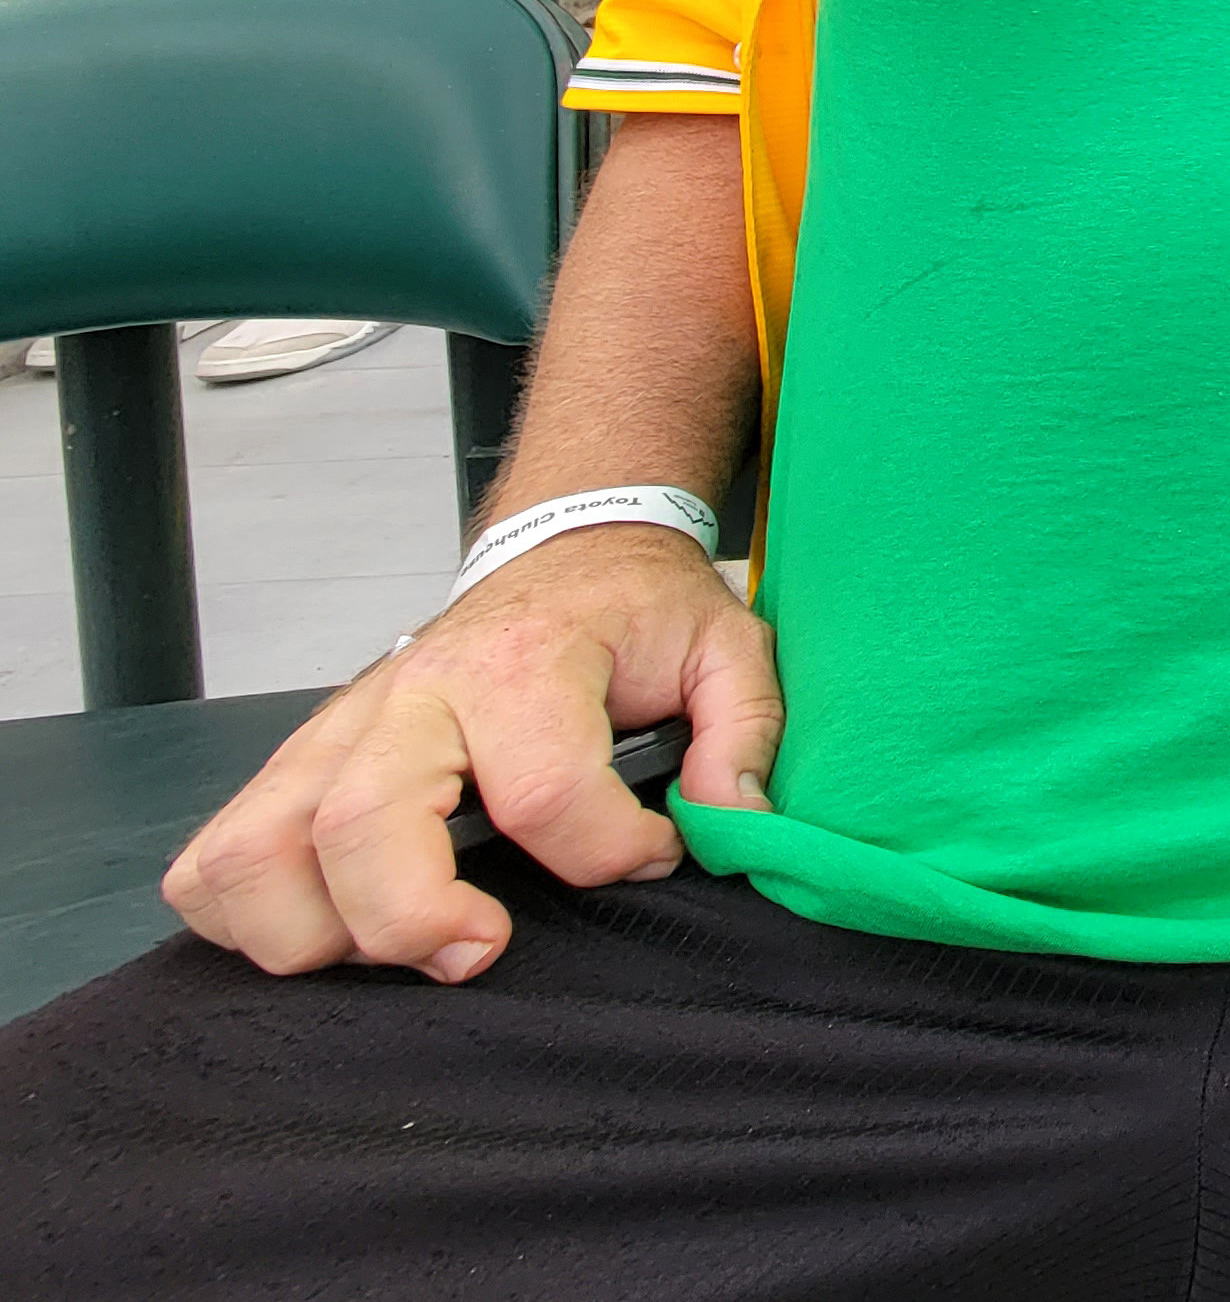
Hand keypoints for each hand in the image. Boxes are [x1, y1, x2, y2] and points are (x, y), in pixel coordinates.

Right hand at [161, 526, 777, 982]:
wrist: (566, 550)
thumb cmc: (636, 613)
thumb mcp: (726, 645)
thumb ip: (744, 732)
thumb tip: (733, 826)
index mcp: (525, 663)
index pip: (544, 791)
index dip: (609, 852)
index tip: (651, 854)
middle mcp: (413, 695)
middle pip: (363, 825)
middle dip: (416, 920)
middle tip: (484, 948)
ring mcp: (340, 732)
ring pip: (256, 853)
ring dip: (315, 933)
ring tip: (401, 946)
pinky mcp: (300, 765)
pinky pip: (217, 862)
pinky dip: (248, 918)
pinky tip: (331, 930)